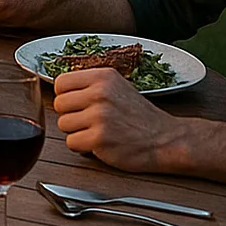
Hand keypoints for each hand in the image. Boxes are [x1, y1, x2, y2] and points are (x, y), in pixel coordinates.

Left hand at [52, 68, 180, 172]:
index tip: (77, 105)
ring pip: (63, 125)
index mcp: (103, 76)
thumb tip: (60, 88)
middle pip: (59, 105)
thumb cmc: (140, 116)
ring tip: (97, 132)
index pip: (61, 82)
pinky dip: (83, 148)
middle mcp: (100, 93)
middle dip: (71, 116)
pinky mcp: (100, 138)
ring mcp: (100, 116)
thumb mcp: (117, 87)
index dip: (66, 96)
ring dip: (77, 133)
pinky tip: (100, 145)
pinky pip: (71, 143)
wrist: (167, 140)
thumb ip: (90, 84)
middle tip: (90, 122)